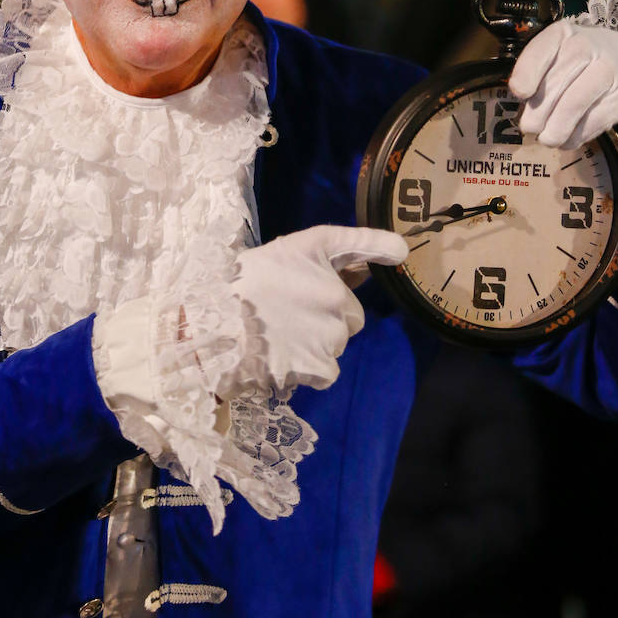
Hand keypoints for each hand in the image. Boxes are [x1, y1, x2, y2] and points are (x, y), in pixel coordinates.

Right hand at [227, 224, 407, 393]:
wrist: (217, 325)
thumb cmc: (246, 283)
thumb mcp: (286, 252)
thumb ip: (334, 253)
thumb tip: (385, 256)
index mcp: (325, 262)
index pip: (362, 247)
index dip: (383, 247)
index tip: (400, 251)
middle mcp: (339, 299)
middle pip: (350, 313)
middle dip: (331, 314)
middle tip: (293, 311)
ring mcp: (332, 335)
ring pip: (337, 341)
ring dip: (319, 340)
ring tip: (283, 334)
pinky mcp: (320, 367)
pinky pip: (327, 370)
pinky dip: (311, 367)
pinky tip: (286, 354)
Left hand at [509, 20, 617, 164]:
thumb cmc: (585, 67)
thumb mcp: (561, 60)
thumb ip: (539, 74)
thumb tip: (520, 101)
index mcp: (566, 33)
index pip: (544, 46)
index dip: (528, 70)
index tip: (519, 93)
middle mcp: (591, 45)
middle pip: (558, 81)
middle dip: (539, 110)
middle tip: (529, 128)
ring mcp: (613, 69)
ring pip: (576, 102)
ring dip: (557, 127)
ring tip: (547, 139)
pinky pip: (596, 119)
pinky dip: (578, 134)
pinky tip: (569, 140)